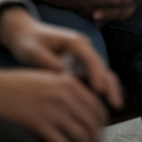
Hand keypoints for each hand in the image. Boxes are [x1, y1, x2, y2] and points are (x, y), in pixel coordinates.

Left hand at [0, 6, 121, 107]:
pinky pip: (95, 80)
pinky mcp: (81, 68)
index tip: (99, 91)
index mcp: (75, 42)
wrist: (26, 35)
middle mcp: (84, 50)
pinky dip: (102, 91)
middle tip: (115, 103)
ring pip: (103, 74)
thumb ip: (47, 61)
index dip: (97, 75)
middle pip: (103, 67)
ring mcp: (84, 59)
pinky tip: (102, 107)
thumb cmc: (28, 41)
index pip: (91, 59)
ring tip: (115, 107)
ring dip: (110, 89)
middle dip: (110, 85)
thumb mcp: (33, 49)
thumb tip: (62, 75)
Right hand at [0, 63, 108, 141]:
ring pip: (80, 133)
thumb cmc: (16, 83)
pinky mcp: (39, 124)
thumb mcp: (47, 77)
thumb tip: (81, 105)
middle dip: (97, 135)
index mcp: (68, 81)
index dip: (102, 120)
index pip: (95, 104)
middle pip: (91, 120)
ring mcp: (52, 110)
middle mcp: (64, 95)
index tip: (102, 128)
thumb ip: (66, 87)